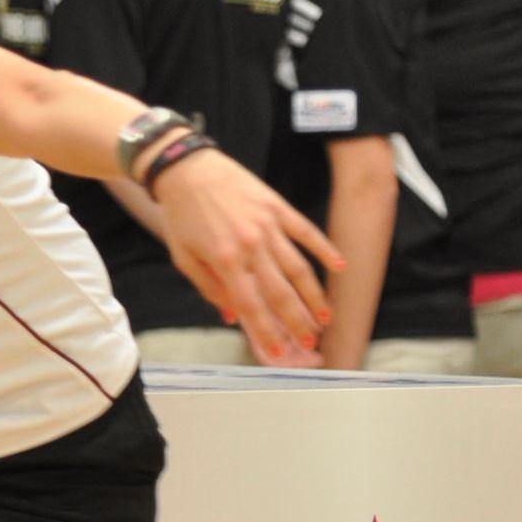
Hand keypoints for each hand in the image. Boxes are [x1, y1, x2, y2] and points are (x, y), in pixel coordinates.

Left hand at [152, 150, 342, 365]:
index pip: (252, 306)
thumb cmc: (182, 216)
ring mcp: (268, 226)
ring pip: (298, 268)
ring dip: (314, 296)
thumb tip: (232, 318)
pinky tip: (339, 266)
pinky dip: (324, 249)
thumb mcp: (184, 258)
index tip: (280, 352)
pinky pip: (306, 232)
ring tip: (325, 317)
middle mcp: (250, 246)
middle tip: (311, 342)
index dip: (267, 332)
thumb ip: (209, 289)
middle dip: (297, 321)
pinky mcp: (277, 207)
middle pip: (281, 292)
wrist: (186, 169)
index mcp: (225, 261)